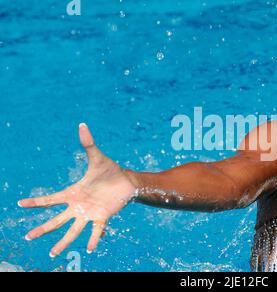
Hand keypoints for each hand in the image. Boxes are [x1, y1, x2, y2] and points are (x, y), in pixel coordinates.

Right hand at [19, 124, 136, 256]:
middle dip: (42, 229)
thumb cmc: (110, 170)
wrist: (126, 181)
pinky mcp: (102, 217)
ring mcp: (89, 213)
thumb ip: (88, 143)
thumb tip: (82, 124)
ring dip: (63, 241)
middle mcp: (78, 206)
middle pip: (57, 219)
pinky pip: (96, 230)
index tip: (20, 204)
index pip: (50, 199)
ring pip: (73, 230)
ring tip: (52, 253)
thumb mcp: (97, 157)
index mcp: (73, 193)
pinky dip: (94, 239)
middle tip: (28, 236)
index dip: (36, 202)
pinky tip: (90, 249)